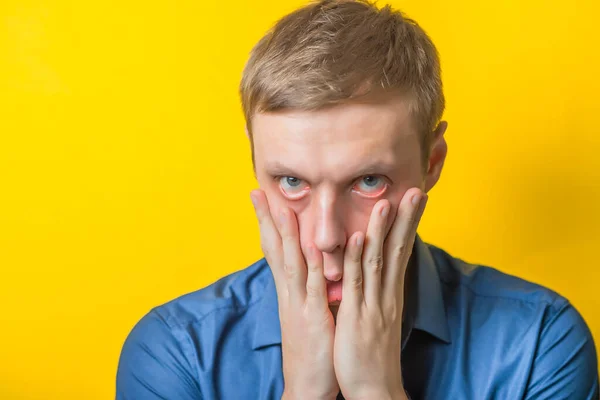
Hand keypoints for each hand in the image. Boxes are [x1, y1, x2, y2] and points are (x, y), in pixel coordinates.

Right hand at [250, 189, 339, 399]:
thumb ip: (308, 290)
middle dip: (267, 220)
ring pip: (292, 263)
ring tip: (282, 207)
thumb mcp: (307, 315)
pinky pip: (313, 288)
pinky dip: (313, 265)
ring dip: (287, 234)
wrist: (307, 388)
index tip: (263, 200)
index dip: (268, 225)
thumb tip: (311, 268)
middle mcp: (289, 294)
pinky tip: (312, 245)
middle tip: (258, 192)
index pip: (275, 251)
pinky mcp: (313, 318)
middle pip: (276, 250)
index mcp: (289, 292)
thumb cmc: (312, 350)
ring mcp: (299, 305)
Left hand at [333, 188, 427, 399]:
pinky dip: (358, 259)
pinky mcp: (356, 317)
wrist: (375, 390)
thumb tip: (380, 272)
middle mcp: (387, 295)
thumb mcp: (380, 316)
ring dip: (383, 229)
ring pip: (379, 260)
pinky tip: (360, 237)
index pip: (402, 251)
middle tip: (416, 190)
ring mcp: (373, 305)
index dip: (408, 224)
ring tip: (388, 202)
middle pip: (399, 249)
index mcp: (390, 294)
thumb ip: (379, 292)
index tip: (414, 199)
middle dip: (407, 219)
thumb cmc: (374, 353)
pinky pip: (358, 284)